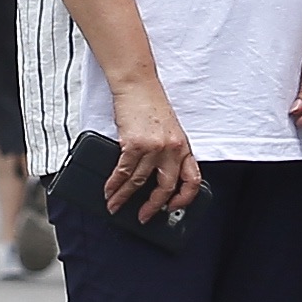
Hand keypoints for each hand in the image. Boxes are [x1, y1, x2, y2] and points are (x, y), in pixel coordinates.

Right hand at [102, 86, 201, 220]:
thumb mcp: (170, 130)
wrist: (138, 85)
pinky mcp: (134, 144)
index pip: (192, 180)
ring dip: (125, 197)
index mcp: (183, 147)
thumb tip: (157, 176)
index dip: (184, 199)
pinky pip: (123, 171)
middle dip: (153, 207)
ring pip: (139, 182)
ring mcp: (153, 147)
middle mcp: (171, 149)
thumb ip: (168, 153)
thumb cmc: (151, 104)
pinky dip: (114, 184)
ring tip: (116, 206)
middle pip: (165, 187)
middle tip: (144, 216)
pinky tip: (109, 190)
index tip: (173, 207)